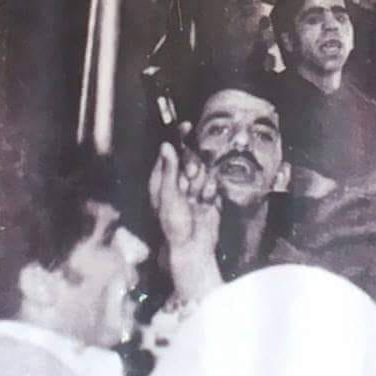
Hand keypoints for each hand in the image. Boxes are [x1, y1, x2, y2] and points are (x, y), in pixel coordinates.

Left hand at [149, 139, 223, 303]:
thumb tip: (166, 145)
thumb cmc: (174, 224)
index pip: (170, 151)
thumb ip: (169, 170)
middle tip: (191, 177)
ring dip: (202, 181)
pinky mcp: (208, 195)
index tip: (186, 127)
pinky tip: (206, 202)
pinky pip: (213, 182)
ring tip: (197, 197)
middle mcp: (177, 180)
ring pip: (203, 169)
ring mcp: (193, 188)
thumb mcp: (169, 195)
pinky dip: (211, 190)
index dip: (178, 138)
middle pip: (190, 157)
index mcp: (162, 178)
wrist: (194, 248)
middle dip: (193, 165)